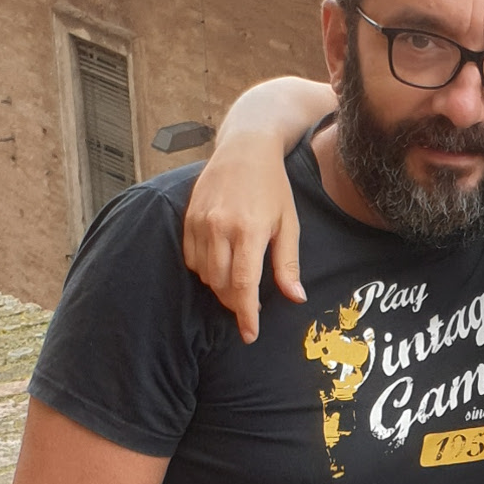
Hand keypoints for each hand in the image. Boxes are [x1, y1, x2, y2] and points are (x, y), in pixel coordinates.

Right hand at [182, 129, 303, 341]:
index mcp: (249, 230)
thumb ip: (288, 263)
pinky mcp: (187, 218)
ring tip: (237, 282)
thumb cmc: (272, 187)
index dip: (246, 314)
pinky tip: (220, 263)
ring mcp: (200, 222)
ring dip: (219, 287)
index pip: (243, 285)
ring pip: (204, 274)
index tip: (250, 334)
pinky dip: (204, 269)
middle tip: (249, 306)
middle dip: (234, 303)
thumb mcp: (288, 223)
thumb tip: (296, 298)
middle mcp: (220, 227)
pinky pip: (190, 259)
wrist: (245, 149)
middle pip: (220, 285)